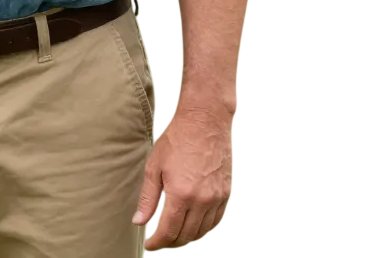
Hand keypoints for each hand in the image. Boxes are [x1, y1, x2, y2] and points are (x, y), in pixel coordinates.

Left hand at [132, 105, 233, 249]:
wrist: (205, 121)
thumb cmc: (177, 138)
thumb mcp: (155, 165)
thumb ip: (148, 197)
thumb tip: (139, 221)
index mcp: (181, 194)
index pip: (168, 232)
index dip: (157, 244)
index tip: (149, 246)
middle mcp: (202, 201)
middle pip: (186, 236)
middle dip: (171, 243)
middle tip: (160, 241)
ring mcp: (217, 199)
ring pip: (202, 233)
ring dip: (187, 238)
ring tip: (175, 235)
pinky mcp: (227, 194)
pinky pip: (217, 222)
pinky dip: (204, 229)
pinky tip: (194, 225)